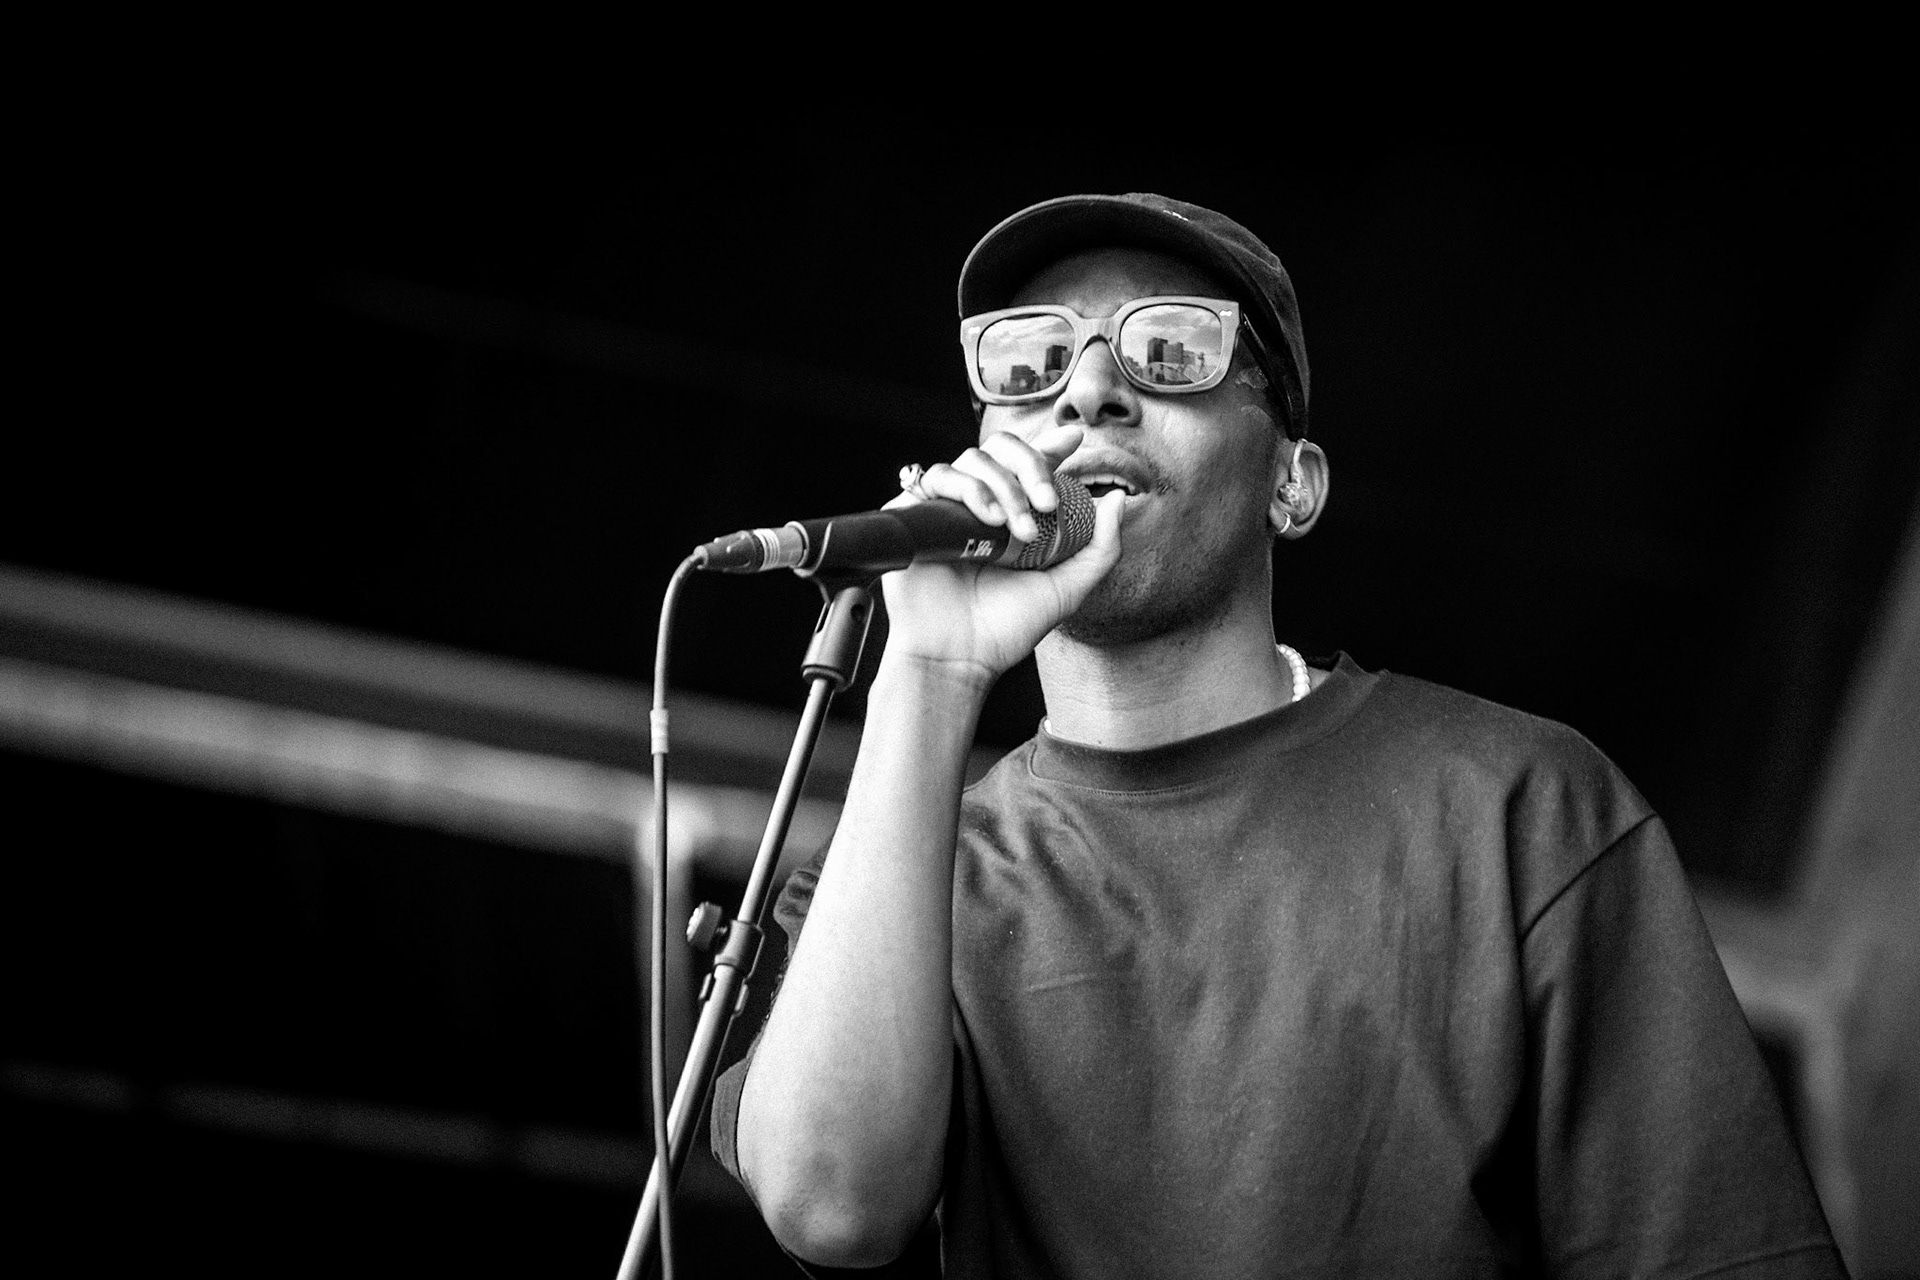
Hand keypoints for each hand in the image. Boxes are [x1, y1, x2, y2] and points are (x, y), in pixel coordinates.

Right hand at [877, 424, 1123, 685]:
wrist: (959, 655)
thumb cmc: (1007, 628)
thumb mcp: (1068, 588)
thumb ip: (1101, 547)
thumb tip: (1117, 498)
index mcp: (1016, 517)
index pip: (1030, 465)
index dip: (1051, 446)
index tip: (1074, 440)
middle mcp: (982, 506)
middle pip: (1003, 450)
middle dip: (1032, 465)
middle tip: (1048, 503)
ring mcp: (949, 508)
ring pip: (974, 460)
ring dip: (1004, 486)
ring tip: (1017, 528)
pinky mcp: (918, 515)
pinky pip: (938, 477)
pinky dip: (968, 488)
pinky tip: (987, 518)